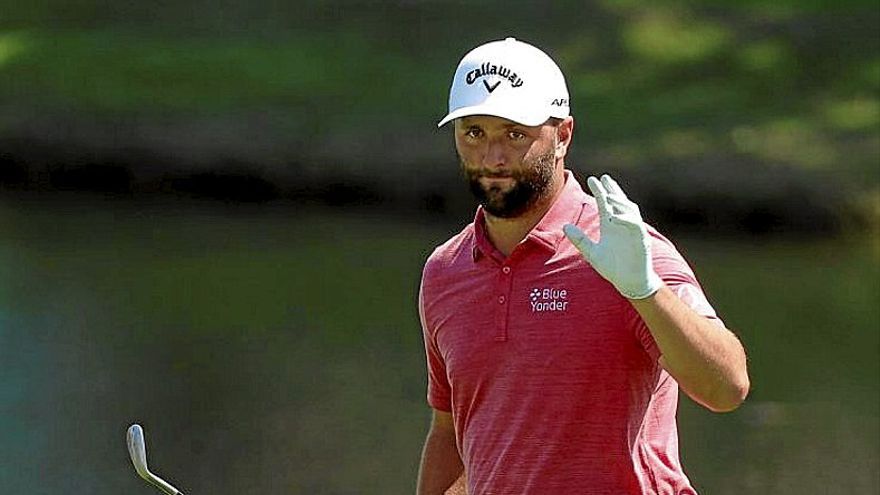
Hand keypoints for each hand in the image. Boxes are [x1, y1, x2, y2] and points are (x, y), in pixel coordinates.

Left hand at [563, 175, 661, 299]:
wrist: (629, 282)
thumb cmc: (613, 268)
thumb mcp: (592, 252)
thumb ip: (580, 239)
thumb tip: (565, 226)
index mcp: (610, 226)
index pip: (605, 204)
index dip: (600, 191)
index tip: (592, 179)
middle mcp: (622, 225)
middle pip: (619, 202)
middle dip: (612, 189)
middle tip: (604, 178)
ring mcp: (634, 231)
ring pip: (629, 210)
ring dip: (619, 201)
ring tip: (607, 195)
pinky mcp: (642, 239)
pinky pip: (635, 225)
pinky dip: (626, 219)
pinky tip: (614, 217)